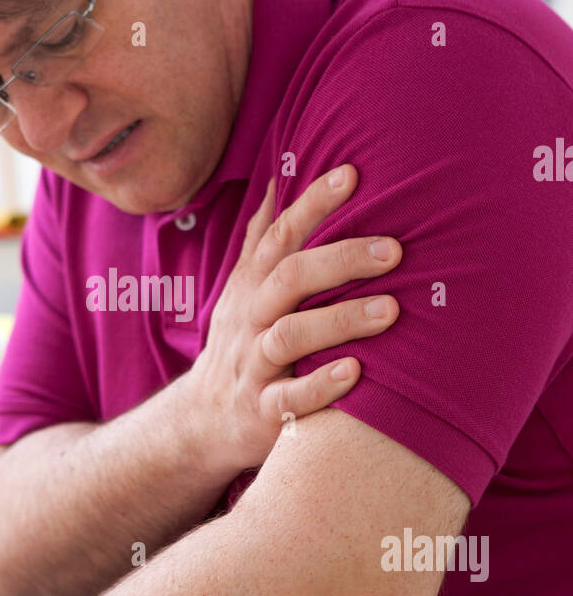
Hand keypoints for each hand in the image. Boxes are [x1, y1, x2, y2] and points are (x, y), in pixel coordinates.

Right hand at [186, 164, 400, 472]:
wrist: (202, 421)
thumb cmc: (240, 344)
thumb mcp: (241, 289)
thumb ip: (261, 237)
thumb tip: (278, 178)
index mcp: (252, 285)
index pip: (280, 235)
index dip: (312, 204)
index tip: (352, 174)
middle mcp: (251, 319)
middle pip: (288, 278)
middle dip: (340, 260)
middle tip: (394, 250)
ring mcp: (255, 365)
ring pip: (290, 336)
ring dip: (340, 321)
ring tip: (390, 310)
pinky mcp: (263, 412)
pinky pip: (290, 399)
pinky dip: (321, 387)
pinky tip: (355, 373)